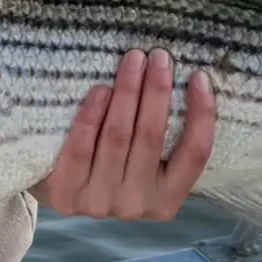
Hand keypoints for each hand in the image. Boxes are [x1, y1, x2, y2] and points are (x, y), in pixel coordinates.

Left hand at [30, 48, 215, 221]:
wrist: (59, 192)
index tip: (199, 76)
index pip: (195, 154)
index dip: (202, 114)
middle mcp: (137, 204)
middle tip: (159, 56)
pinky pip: (82, 148)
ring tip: (132, 61)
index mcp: (167, 199)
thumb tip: (176, 79)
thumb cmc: (111, 166)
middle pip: (151, 137)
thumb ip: (161, 137)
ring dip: (127, 92)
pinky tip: (101, 89)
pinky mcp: (67, 195)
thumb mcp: (145, 163)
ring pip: (118, 137)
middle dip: (157, 91)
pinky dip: (92, 115)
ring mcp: (100, 203)